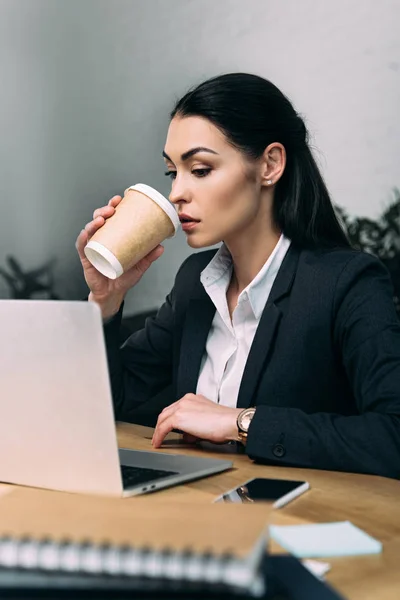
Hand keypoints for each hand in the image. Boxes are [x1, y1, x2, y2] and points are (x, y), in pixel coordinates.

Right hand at [75, 195, 163, 318]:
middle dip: (103, 210)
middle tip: (112, 208)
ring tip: (102, 219)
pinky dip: (83, 238)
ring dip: (94, 221)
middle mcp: (101, 240)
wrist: (113, 294)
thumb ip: (149, 256)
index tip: (119, 199)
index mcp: (112, 237)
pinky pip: (82, 246)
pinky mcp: (86, 259)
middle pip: (98, 220)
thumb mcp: (139, 265)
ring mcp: (92, 248)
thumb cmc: (123, 278)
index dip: (112, 206)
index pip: (110, 218)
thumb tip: (161, 246)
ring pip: (89, 230)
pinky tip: (86, 233)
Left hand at [151, 394, 241, 447]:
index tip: (167, 427)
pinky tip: (158, 443)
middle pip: (166, 412)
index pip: (176, 408)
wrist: (230, 422)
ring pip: (163, 418)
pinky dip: (159, 436)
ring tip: (157, 441)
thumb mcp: (206, 423)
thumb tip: (187, 436)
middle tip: (159, 435)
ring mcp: (182, 407)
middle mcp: (186, 400)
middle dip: (161, 424)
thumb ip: (194, 427)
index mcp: (193, 399)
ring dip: (158, 430)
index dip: (169, 419)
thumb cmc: (225, 423)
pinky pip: (163, 427)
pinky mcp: (179, 417)